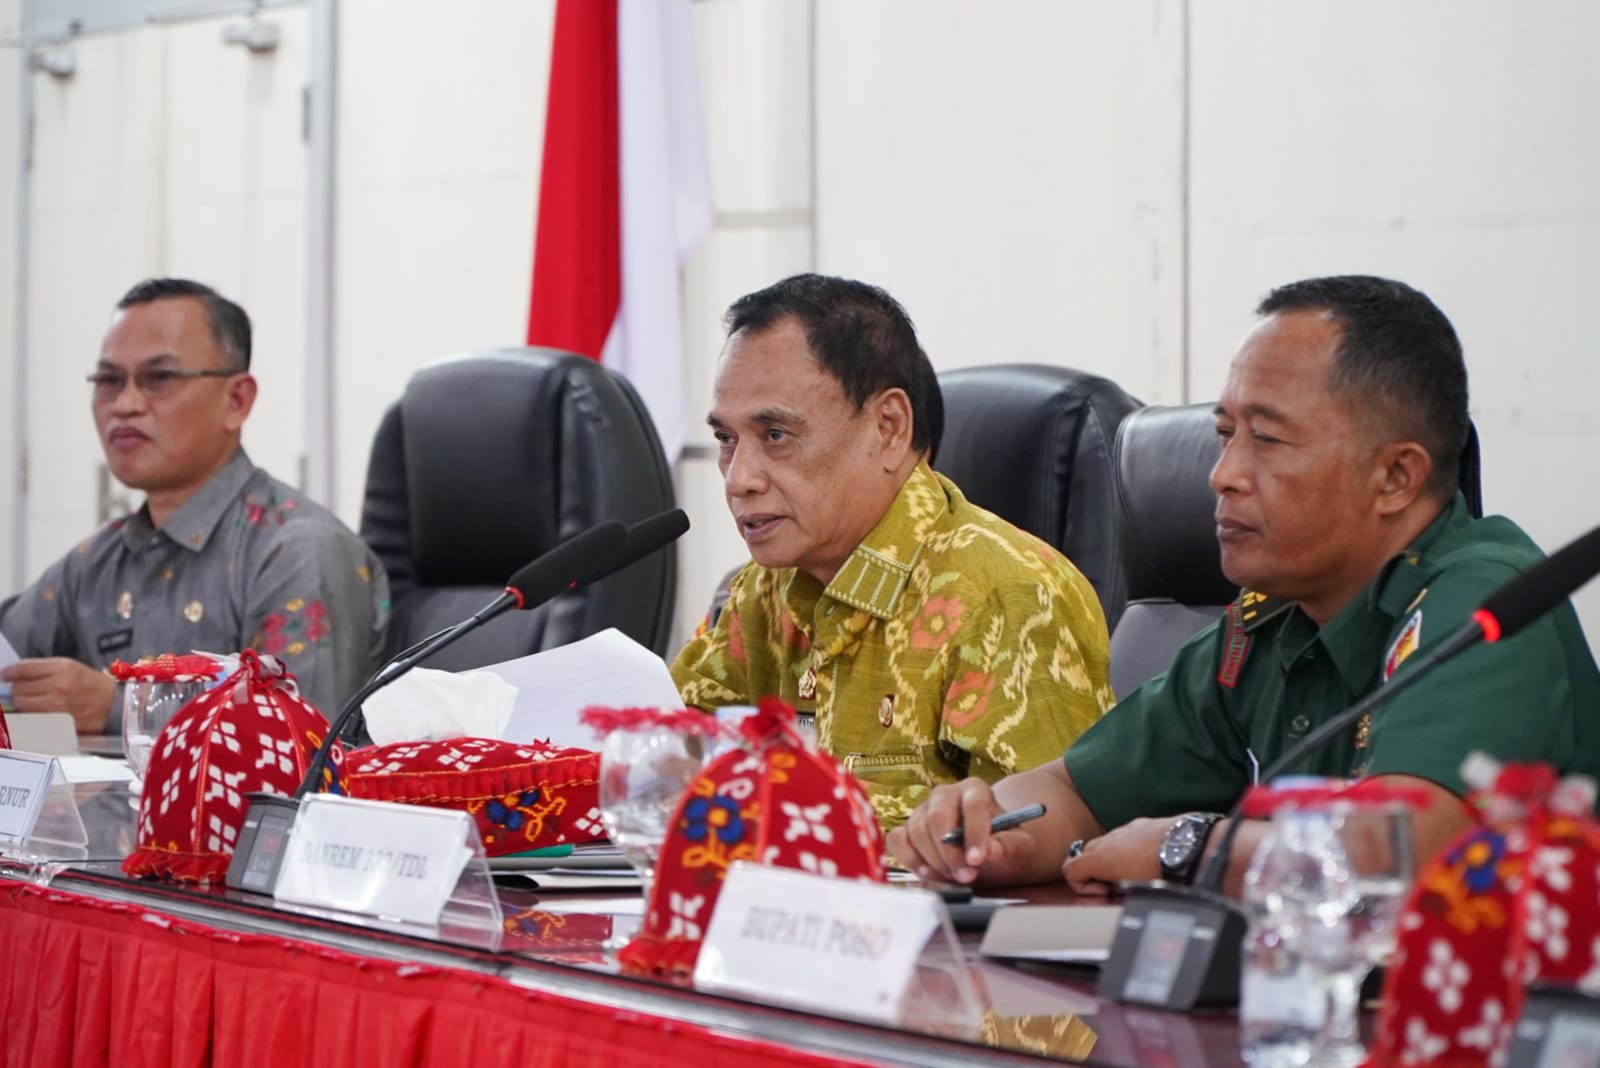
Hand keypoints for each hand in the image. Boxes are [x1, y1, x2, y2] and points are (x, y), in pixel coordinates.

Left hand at [1, 658, 116, 732]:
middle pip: (18, 688)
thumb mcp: (72, 667)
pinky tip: (36, 712)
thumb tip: (17, 674)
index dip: (9, 672)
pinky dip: (29, 714)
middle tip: (22, 690)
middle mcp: (57, 686)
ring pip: (21, 704)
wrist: (113, 707)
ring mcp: (56, 706)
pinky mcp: (56, 721)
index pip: (23, 669)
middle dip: (17, 689)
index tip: (4, 675)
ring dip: (22, 703)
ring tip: (31, 701)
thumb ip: (44, 669)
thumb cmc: (92, 685)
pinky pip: (31, 718)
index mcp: (62, 668)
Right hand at [887, 777, 1037, 885]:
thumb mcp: (1019, 848)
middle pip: (937, 817)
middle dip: (951, 853)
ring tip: (955, 877)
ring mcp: (922, 810)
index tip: (978, 860)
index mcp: (975, 790)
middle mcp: (945, 794)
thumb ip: (1011, 847)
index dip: (974, 832)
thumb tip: (993, 849)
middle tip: (967, 876)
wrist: (985, 854)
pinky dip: (911, 860)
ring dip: (935, 861)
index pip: (972, 804)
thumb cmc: (1002, 845)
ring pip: (917, 831)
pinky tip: (931, 873)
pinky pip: (897, 840)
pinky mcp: (906, 829)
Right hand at [1061, 815, 1171, 895]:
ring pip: (1105, 845)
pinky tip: (1145, 862)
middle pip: (1084, 856)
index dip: (1083, 889)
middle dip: (1095, 876)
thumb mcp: (1129, 892)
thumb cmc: (1161, 871)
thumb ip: (1109, 896)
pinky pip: (1124, 837)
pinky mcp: (1141, 824)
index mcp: (1100, 857)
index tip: (1104, 896)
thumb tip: (1105, 901)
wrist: (1189, 847)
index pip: (1070, 870)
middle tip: (1115, 891)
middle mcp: (1108, 840)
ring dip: (1111, 863)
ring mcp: (1124, 830)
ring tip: (1132, 878)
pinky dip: (1127, 851)